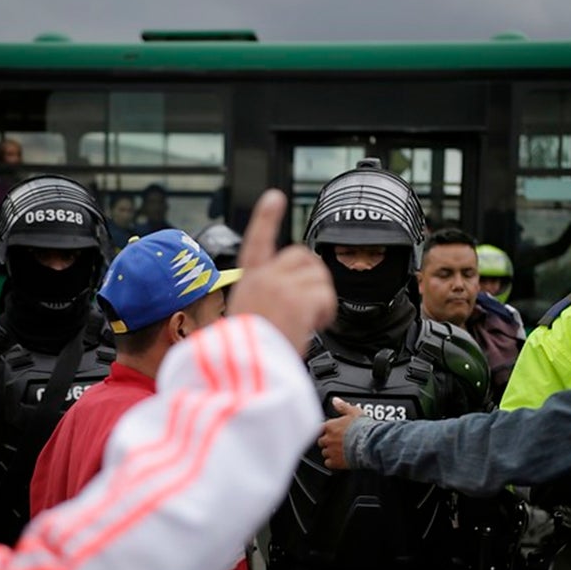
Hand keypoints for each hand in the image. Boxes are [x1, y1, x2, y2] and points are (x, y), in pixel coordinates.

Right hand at [228, 189, 335, 355]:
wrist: (244, 371)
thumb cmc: (247, 354)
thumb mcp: (248, 319)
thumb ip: (267, 302)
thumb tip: (294, 303)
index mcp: (248, 282)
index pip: (256, 241)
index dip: (265, 217)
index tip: (274, 198)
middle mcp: (263, 278)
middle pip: (301, 256)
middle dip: (313, 276)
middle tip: (311, 302)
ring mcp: (280, 286)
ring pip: (318, 276)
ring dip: (320, 298)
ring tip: (308, 320)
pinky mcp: (297, 299)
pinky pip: (325, 296)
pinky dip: (326, 312)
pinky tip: (312, 326)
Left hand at [318, 397, 364, 469]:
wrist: (369, 444)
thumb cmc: (363, 429)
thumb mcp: (354, 412)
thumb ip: (343, 406)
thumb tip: (335, 400)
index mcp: (330, 426)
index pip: (320, 428)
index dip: (326, 430)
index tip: (331, 430)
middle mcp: (328, 439)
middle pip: (321, 441)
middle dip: (327, 441)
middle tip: (336, 440)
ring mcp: (331, 451)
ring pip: (324, 452)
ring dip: (330, 451)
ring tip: (339, 450)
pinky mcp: (335, 462)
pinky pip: (328, 463)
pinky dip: (332, 462)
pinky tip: (338, 460)